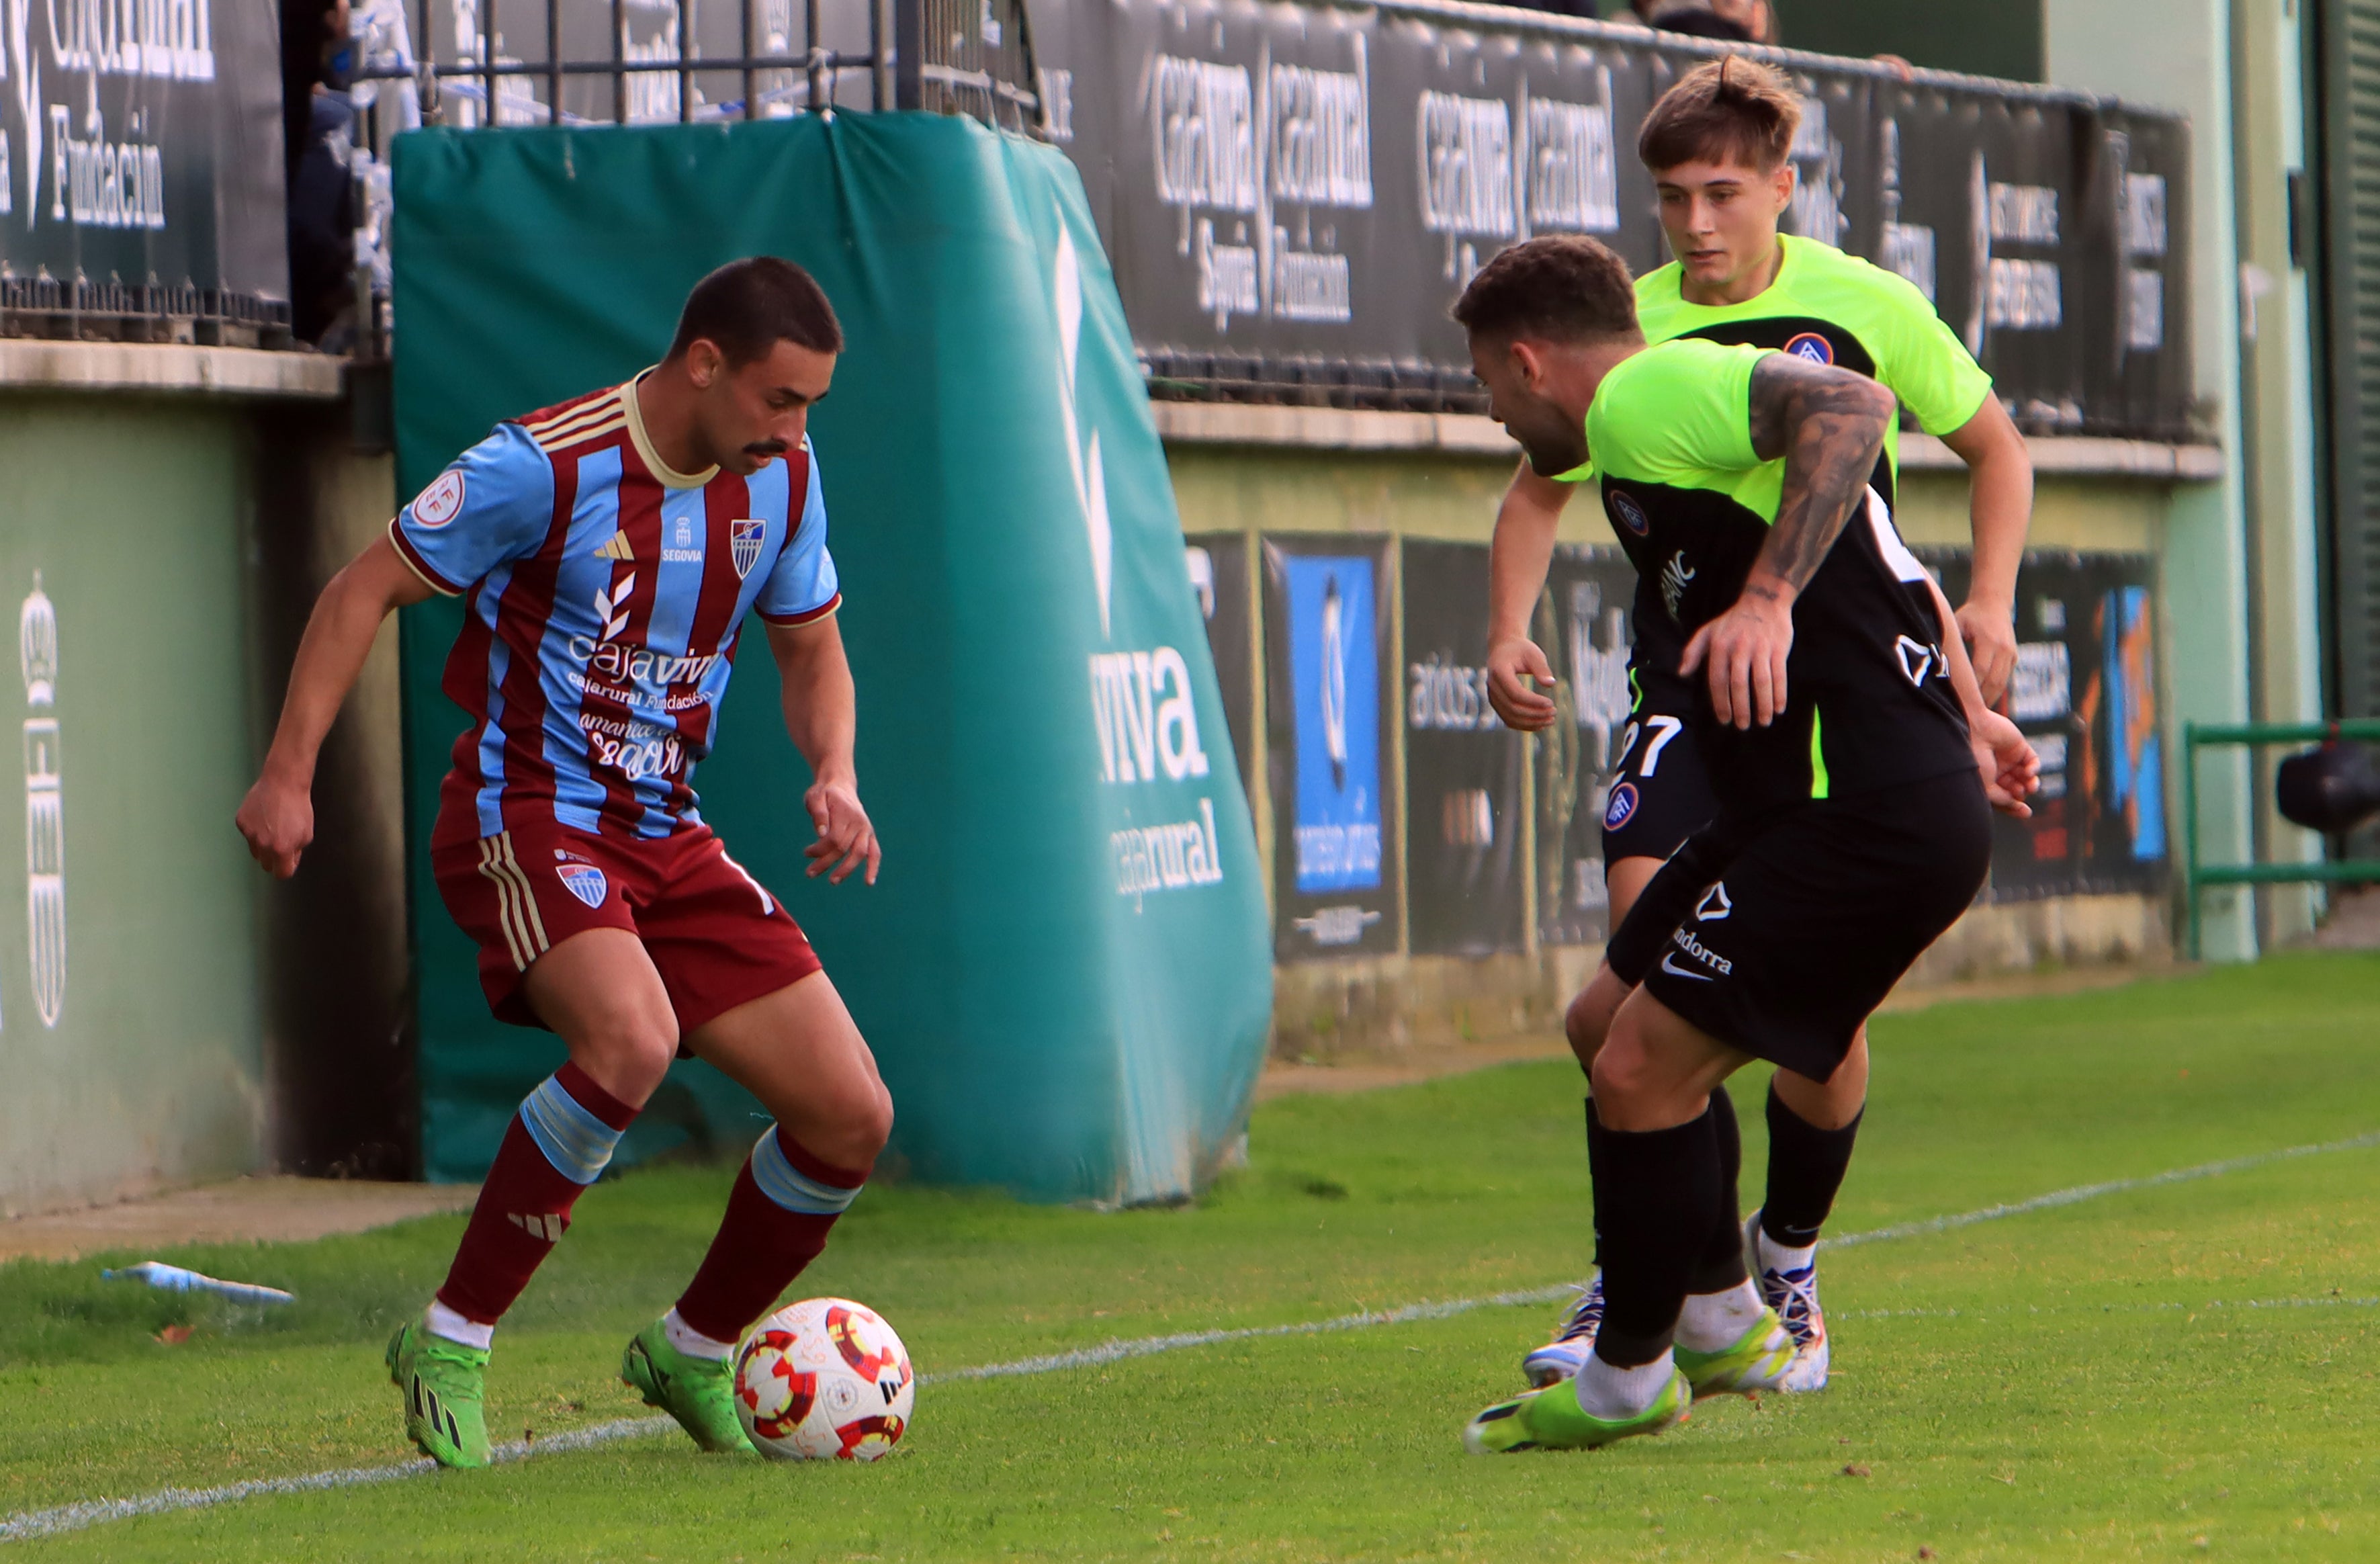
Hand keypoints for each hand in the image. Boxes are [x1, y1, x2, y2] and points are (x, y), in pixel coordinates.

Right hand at [236, 768, 314, 878]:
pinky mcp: (241, 822)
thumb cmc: (298, 807)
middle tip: (282, 845)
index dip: (287, 868)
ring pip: (255, 850)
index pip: (281, 874)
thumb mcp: (306, 834)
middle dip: (275, 859)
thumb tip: (288, 862)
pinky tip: (264, 817)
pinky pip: (248, 834)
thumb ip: (296, 852)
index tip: (288, 863)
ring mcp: (249, 833)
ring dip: (264, 845)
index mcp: (281, 849)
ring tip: (274, 828)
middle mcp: (262, 844)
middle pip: (266, 864)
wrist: (283, 783)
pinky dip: (255, 830)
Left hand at [804, 777, 880, 885]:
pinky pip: (875, 853)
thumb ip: (818, 813)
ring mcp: (866, 829)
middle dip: (826, 862)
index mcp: (845, 813)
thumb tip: (821, 834)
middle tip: (809, 873)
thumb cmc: (824, 793)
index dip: (819, 849)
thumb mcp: (815, 797)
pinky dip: (873, 867)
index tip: (806, 852)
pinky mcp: (869, 835)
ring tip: (833, 881)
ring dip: (846, 869)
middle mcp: (859, 822)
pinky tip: (868, 882)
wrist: (840, 785)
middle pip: (844, 848)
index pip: (833, 838)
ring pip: (859, 853)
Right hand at [1485, 637, 1557, 731]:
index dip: (1533, 701)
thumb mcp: (1533, 654)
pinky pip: (1508, 719)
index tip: (1551, 703)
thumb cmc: (1521, 650)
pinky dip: (1524, 725)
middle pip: (1512, 708)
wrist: (1503, 649)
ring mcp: (1492, 696)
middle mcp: (1492, 686)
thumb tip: (1551, 684)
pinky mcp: (1497, 703)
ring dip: (1530, 722)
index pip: (1515, 693)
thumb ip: (1541, 668)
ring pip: (1510, 717)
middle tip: (1554, 712)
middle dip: (1535, 713)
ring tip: (1550, 720)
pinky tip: (1540, 724)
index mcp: (1499, 671)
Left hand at [1680, 584, 1794, 727]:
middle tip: (1742, 726)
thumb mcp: (1707, 631)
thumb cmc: (1732, 621)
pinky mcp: (1778, 648)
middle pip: (1738, 684)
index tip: (1724, 720)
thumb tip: (1681, 673)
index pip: (1717, 680)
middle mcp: (1738, 648)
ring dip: (1762, 705)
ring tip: (1762, 722)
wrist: (1763, 601)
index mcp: (1719, 646)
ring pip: (1761, 682)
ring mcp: (1760, 648)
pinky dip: (1779, 694)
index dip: (1720, 702)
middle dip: (1740, 708)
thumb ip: (1691, 652)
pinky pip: (1779, 675)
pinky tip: (1778, 709)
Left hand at [1955, 599, 2018, 707]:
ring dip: (1988, 699)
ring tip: (1974, 713)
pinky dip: (1994, 692)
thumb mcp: (1957, 624)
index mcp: (1989, 639)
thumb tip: (1934, 664)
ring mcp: (2011, 654)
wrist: (1995, 603)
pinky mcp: (2014, 658)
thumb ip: (1951, 643)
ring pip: (2001, 684)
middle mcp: (2003, 648)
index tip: (1960, 701)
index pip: (1980, 670)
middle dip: (1981, 700)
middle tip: (1967, 714)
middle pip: (1993, 681)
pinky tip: (1982, 702)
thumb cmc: (1970, 615)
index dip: (1971, 688)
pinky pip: (2004, 680)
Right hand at [1969, 708, 2040, 817]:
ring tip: (2031, 787)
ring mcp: (2008, 758)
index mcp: (1984, 781)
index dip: (2014, 806)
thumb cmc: (1973, 758)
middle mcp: (1996, 771)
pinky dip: (2034, 768)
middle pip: (2015, 788)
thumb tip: (2017, 804)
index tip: (2025, 813)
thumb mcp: (1986, 787)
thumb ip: (2002, 799)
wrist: (1973, 731)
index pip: (2002, 797)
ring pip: (2026, 777)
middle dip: (2022, 794)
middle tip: (2021, 794)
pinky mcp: (2019, 746)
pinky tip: (2029, 772)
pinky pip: (2033, 761)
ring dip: (2032, 784)